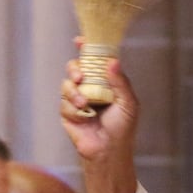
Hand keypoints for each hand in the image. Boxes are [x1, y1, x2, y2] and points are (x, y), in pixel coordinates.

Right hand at [60, 41, 139, 192]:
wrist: (108, 151)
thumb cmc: (122, 128)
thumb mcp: (128, 103)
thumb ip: (120, 82)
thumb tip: (112, 61)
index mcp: (105, 81)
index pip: (94, 60)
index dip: (86, 48)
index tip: (80, 41)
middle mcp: (90, 88)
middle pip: (75, 68)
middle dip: (74, 69)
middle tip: (80, 76)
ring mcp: (77, 100)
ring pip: (66, 85)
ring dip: (74, 92)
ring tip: (84, 104)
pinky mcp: (68, 114)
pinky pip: (64, 104)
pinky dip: (73, 109)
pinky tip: (84, 118)